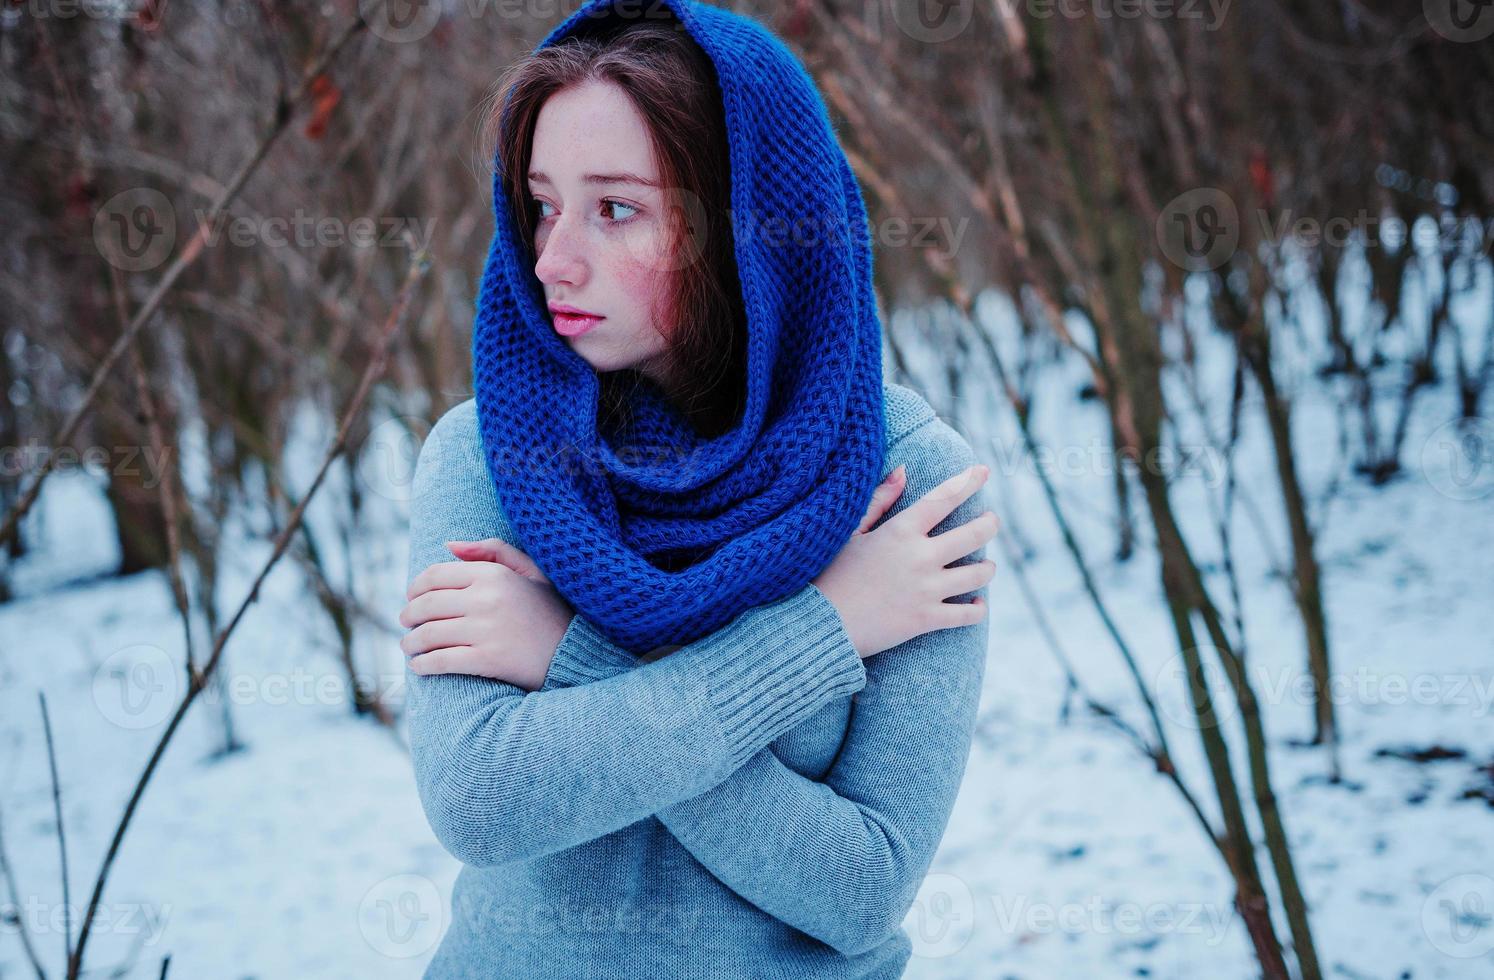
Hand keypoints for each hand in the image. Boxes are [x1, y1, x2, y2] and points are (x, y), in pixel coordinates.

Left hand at [400, 538, 574, 690]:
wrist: (578, 651)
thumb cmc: (552, 610)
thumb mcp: (530, 571)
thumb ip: (492, 551)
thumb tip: (448, 545)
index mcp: (493, 574)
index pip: (435, 576)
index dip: (415, 588)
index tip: (411, 599)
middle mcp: (487, 599)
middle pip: (426, 605)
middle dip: (408, 616)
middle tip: (406, 624)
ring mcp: (486, 630)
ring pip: (428, 634)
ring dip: (411, 643)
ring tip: (410, 647)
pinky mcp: (488, 659)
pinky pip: (441, 661)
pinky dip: (423, 665)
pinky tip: (420, 667)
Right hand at [812, 463, 996, 658]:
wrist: (819, 623)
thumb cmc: (830, 574)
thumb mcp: (851, 532)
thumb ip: (880, 500)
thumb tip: (904, 471)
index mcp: (900, 531)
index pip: (943, 499)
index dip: (967, 482)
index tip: (983, 472)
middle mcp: (919, 557)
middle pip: (974, 534)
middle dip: (989, 524)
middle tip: (991, 521)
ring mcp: (926, 590)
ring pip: (978, 575)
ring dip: (987, 568)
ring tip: (986, 565)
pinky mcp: (926, 619)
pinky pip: (968, 615)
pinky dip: (977, 609)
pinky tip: (977, 604)